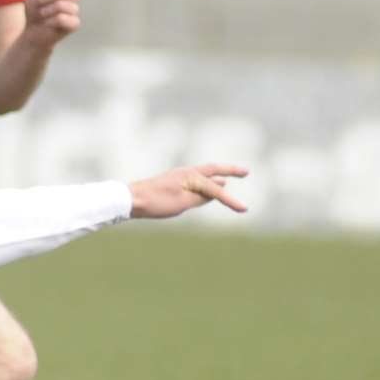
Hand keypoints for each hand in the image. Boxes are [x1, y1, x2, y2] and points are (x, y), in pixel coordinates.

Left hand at [22, 0, 80, 45]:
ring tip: (42, 15)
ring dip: (46, 10)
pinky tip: (48, 24)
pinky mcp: (75, 24)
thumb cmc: (35, 12)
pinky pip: (62, 18)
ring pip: (61, 5)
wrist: (34, 33)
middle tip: (38, 3)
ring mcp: (74, 10)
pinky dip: (50, 21)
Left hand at [128, 163, 248, 218]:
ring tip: (231, 178)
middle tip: (247, 172)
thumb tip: (215, 190)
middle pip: (214, 170)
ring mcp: (181, 176)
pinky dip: (208, 182)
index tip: (245, 209)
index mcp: (191, 177)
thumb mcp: (182, 203)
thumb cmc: (157, 202)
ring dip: (219, 175)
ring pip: (206, 173)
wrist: (132, 199)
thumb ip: (201, 197)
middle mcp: (187, 172)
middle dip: (231, 171)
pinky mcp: (175, 182)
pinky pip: (197, 179)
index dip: (231, 200)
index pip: (216, 190)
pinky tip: (209, 186)